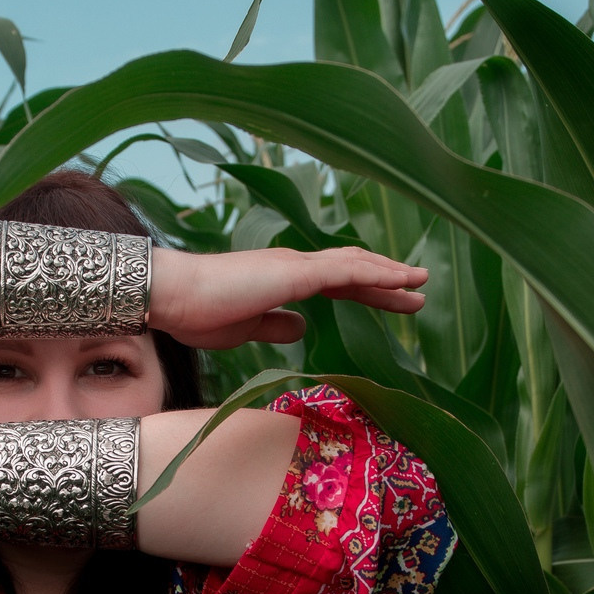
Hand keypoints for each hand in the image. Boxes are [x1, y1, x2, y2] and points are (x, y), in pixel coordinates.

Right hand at [148, 245, 427, 347]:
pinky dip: (376, 274)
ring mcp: (295, 266)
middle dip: (389, 282)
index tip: (396, 300)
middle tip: (421, 292)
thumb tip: (301, 328)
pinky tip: (399, 279)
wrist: (171, 296)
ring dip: (391, 274)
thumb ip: (275, 325)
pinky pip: (345, 272)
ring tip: (421, 283)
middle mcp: (294, 265)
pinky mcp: (294, 274)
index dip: (368, 291)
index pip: (338, 282)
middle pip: (354, 271)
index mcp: (284, 278)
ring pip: (356, 266)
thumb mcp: (245, 328)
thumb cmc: (198, 313)